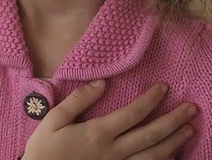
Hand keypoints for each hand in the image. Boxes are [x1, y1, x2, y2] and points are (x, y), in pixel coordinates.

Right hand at [22, 81, 196, 159]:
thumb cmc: (44, 149)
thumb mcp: (53, 120)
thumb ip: (78, 100)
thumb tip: (101, 83)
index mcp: (98, 133)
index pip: (133, 113)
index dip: (151, 100)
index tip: (164, 88)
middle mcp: (113, 150)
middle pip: (151, 134)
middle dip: (173, 120)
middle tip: (191, 108)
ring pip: (154, 155)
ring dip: (174, 141)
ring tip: (188, 129)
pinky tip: (170, 155)